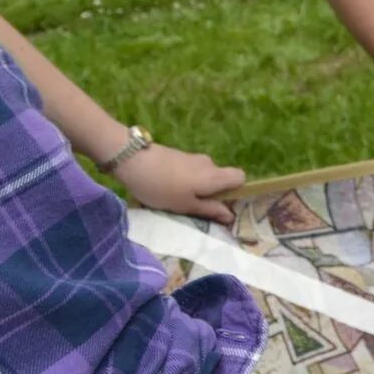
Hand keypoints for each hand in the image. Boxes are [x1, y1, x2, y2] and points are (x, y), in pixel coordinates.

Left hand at [116, 143, 246, 222]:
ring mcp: (193, 158)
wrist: (132, 160)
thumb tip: (231, 216)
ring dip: (196, 188)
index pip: (241, 178)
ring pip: (204, 176)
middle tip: (195, 208)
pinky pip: (192, 172)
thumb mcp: (185, 205)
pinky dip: (185, 181)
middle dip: (212, 193)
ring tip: (176, 200)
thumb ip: (210, 210)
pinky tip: (166, 189)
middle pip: (221, 178)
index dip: (236, 192)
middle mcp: (209, 164)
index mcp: (215, 177)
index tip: (221, 206)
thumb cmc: (162, 187)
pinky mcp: (179, 156)